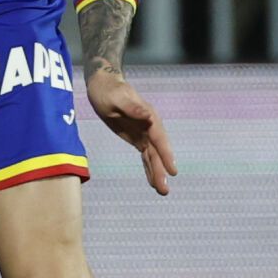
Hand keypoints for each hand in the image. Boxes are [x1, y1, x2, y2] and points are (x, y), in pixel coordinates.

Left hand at [85, 70, 177, 195]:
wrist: (104, 85)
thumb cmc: (109, 90)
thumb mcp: (117, 97)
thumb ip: (132, 107)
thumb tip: (148, 116)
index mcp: (149, 117)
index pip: (159, 139)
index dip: (166, 155)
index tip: (173, 170)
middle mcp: (150, 127)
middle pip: (158, 152)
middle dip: (161, 171)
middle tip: (165, 190)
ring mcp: (145, 133)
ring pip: (153, 157)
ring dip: (157, 173)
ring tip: (163, 192)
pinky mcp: (137, 138)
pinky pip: (146, 156)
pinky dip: (149, 168)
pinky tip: (153, 181)